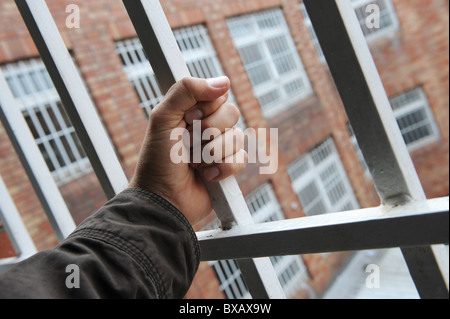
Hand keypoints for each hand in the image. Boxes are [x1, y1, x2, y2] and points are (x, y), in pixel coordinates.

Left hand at [129, 77, 247, 224]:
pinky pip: (241, 159)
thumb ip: (186, 91)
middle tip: (188, 143)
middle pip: (231, 113)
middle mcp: (207, 127)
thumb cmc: (157, 161)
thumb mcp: (163, 118)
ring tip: (193, 163)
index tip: (187, 120)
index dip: (206, 108)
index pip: (218, 94)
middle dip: (209, 132)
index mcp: (191, 111)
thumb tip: (223, 81)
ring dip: (211, 153)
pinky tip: (206, 176)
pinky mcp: (227, 168)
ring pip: (238, 137)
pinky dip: (222, 169)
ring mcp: (218, 148)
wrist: (163, 200)